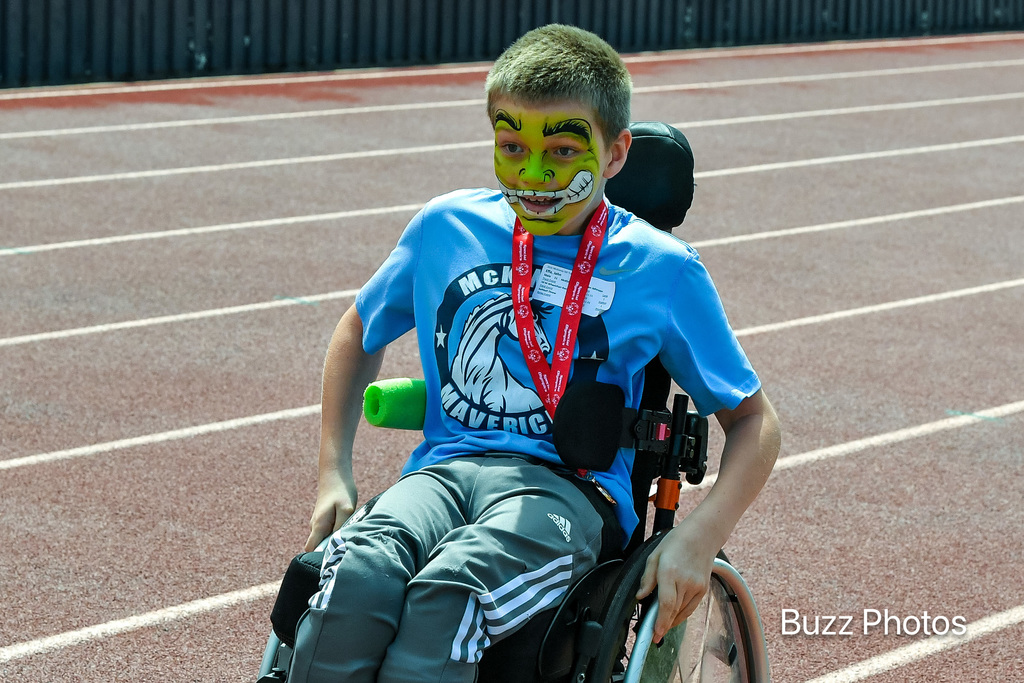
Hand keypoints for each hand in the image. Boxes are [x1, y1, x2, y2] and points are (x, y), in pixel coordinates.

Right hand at [304, 473, 357, 551]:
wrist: (335, 473)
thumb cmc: (342, 491)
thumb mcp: (346, 510)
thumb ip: (341, 528)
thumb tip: (337, 545)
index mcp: (319, 526)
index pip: (310, 550)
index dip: (319, 557)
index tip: (333, 558)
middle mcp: (316, 526)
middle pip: (319, 547)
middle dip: (331, 550)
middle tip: (347, 548)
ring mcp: (319, 522)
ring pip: (326, 539)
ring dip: (336, 539)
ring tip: (350, 535)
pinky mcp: (325, 519)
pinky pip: (330, 532)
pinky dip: (338, 532)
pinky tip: (348, 526)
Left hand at [635, 519, 716, 642]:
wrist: (702, 536)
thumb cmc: (676, 542)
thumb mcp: (654, 555)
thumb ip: (647, 578)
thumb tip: (640, 595)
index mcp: (670, 572)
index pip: (666, 603)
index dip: (661, 621)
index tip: (655, 633)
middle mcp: (685, 581)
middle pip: (674, 611)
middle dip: (664, 625)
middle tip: (654, 635)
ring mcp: (696, 586)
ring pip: (682, 611)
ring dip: (672, 621)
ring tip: (662, 627)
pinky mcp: (703, 589)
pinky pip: (691, 608)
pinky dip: (682, 615)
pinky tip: (674, 618)